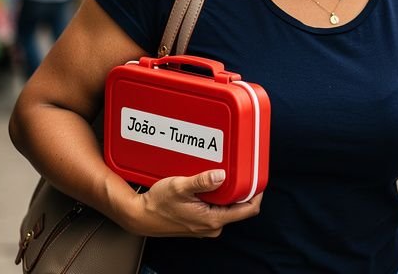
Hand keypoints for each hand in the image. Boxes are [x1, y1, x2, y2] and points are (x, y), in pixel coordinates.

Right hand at [128, 169, 261, 237]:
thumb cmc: (157, 204)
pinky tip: (208, 185)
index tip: (258, 179)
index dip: (257, 193)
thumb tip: (221, 175)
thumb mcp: (179, 187)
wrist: (140, 216)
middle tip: (238, 171)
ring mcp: (206, 226)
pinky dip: (216, 197)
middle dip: (241, 190)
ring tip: (221, 175)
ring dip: (227, 193)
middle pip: (239, 207)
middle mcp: (212, 227)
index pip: (248, 210)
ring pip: (227, 207)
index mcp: (213, 220)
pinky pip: (216, 209)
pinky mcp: (200, 223)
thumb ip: (202, 181)